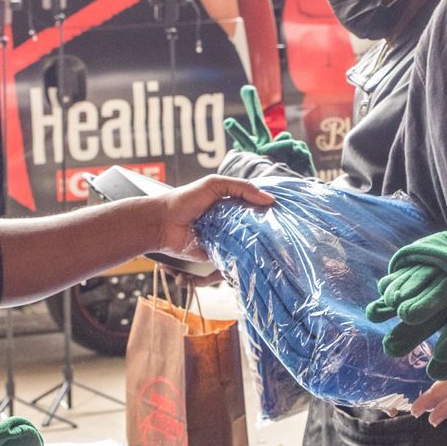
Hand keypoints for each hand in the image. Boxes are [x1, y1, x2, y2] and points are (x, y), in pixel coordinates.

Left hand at [152, 174, 272, 258]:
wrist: (161, 224)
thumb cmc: (184, 200)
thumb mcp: (214, 184)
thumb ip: (242, 187)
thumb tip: (270, 199)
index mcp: (231, 204)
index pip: (256, 208)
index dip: (270, 211)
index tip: (286, 216)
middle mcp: (230, 222)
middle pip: (255, 229)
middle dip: (267, 233)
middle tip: (283, 237)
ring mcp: (225, 240)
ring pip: (247, 246)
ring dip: (256, 248)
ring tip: (273, 251)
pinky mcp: (217, 256)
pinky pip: (234, 260)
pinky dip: (241, 261)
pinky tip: (254, 260)